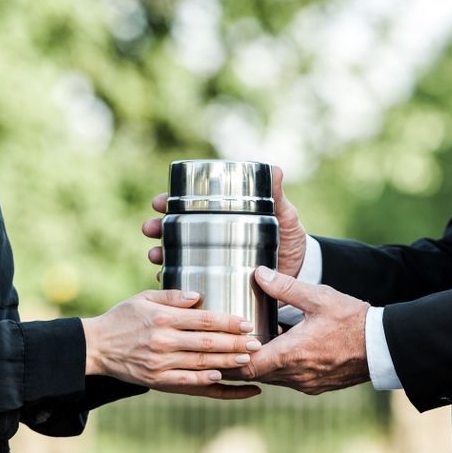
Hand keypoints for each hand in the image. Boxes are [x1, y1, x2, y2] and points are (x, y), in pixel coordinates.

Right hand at [82, 289, 261, 399]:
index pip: (203, 320)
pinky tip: (225, 379)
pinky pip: (188, 383)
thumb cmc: (122, 318)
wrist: (95, 348)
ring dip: (228, 363)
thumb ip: (172, 296)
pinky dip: (208, 383)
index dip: (228, 322)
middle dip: (236, 343)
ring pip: (202, 364)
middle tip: (257, 342)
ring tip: (249, 360)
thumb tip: (198, 294)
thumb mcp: (143, 298)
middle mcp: (163, 341)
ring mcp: (161, 364)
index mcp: (162, 318)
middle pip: (207, 344)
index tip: (247, 322)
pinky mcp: (158, 381)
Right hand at [142, 166, 308, 277]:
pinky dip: (175, 282)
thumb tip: (276, 169)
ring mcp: (212, 261)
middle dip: (158, 228)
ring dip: (160, 254)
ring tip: (155, 256)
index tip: (158, 203)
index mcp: (223, 218)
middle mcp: (212, 239)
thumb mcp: (284, 216)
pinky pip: (189, 283)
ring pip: (176, 256)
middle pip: (175, 230)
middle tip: (151, 230)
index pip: (189, 206)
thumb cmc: (290, 239)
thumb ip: (278, 195)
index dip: (169, 203)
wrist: (300, 272)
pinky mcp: (217, 283)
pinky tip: (167, 281)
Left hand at [225, 267, 369, 394]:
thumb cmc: (352, 321)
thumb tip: (258, 274)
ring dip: (258, 364)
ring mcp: (306, 384)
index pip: (245, 366)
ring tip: (247, 345)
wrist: (383, 346)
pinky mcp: (316, 386)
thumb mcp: (318, 297)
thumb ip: (286, 287)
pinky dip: (277, 368)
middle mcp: (295, 376)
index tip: (218, 345)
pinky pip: (287, 380)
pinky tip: (278, 349)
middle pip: (253, 375)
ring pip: (270, 379)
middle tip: (224, 345)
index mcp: (290, 354)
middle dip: (237, 361)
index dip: (227, 358)